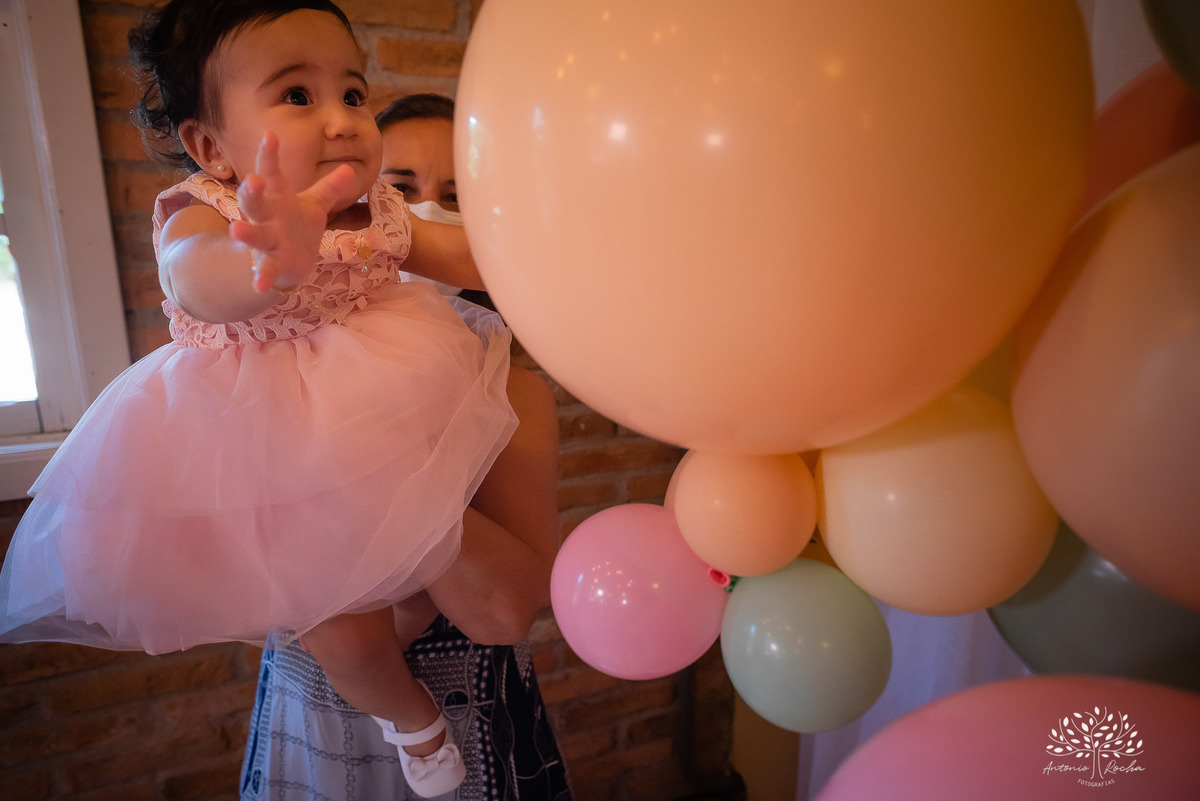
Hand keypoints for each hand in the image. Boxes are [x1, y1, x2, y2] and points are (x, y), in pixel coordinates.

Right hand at [229, 132, 357, 292]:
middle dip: (251, 191)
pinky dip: (262, 277)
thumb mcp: (314, 205)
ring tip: (234, 229)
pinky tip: (259, 285)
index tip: (269, 135)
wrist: (290, 263)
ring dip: (245, 233)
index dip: (269, 155)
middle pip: (255, 201)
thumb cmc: (298, 226)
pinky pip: (265, 270)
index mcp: (278, 198)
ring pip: (254, 234)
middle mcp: (268, 217)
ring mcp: (268, 240)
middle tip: (252, 180)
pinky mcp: (272, 263)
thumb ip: (329, 188)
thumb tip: (351, 170)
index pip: (272, 173)